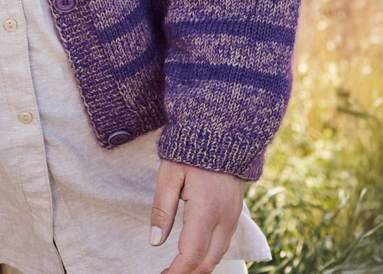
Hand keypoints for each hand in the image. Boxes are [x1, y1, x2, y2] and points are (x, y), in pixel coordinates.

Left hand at [149, 159, 243, 273]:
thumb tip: (155, 242)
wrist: (223, 131)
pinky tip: (194, 253)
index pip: (192, 254)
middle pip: (207, 262)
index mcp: (207, 210)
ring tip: (176, 268)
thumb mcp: (170, 174)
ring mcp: (233, 217)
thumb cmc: (192, 150)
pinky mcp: (235, 214)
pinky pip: (223, 243)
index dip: (176, 271)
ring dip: (198, 266)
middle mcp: (225, 219)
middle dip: (187, 273)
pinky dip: (209, 254)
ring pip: (218, 255)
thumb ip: (162, 209)